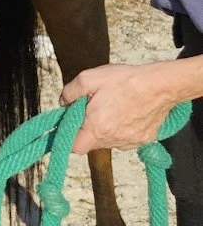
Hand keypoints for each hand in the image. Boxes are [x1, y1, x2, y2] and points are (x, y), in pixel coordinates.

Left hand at [62, 61, 194, 153]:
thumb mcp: (88, 78)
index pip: (75, 147)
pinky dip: (121, 131)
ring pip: (109, 142)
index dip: (69, 137)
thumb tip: (63, 102)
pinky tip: (125, 114)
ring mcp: (130, 141)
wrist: (160, 85)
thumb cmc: (126, 81)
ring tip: (110, 109)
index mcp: (97, 127)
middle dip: (86, 130)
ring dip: (104, 130)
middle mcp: (114, 139)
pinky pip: (125, 140)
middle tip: (90, 111)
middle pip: (92, 144)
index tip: (70, 125)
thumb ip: (70, 92)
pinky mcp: (144, 140)